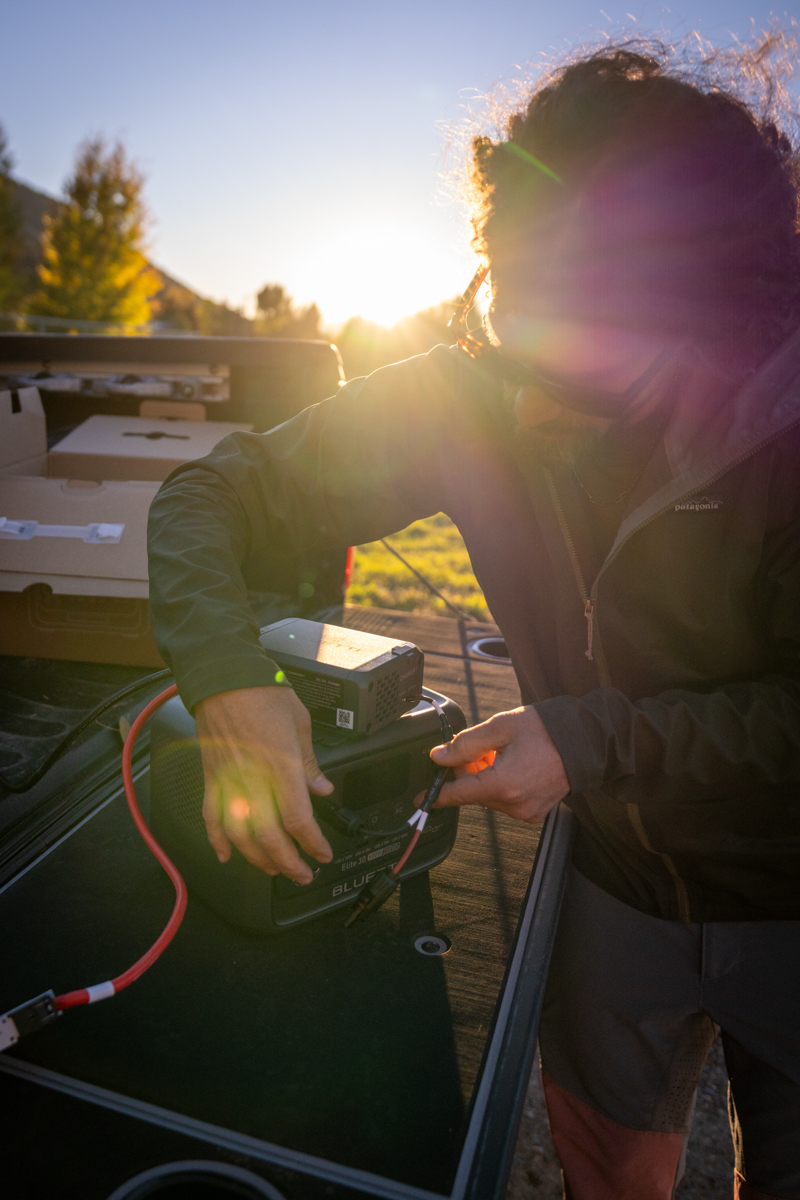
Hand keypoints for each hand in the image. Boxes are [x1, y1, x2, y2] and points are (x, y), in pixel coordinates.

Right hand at [194, 685, 333, 883]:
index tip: (322, 854)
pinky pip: (211, 817)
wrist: (224, 677)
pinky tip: (226, 856)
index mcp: (282, 766)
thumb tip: (322, 790)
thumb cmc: (264, 693)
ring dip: (257, 858)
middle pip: (269, 837)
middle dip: (288, 863)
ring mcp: (229, 781)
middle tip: (301, 874)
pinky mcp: (211, 778)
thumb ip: (310, 764)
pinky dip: (216, 840)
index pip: (298, 820)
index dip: (312, 844)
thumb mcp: (300, 723)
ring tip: (273, 868)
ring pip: (240, 835)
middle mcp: (254, 780)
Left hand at [429, 706, 568, 823]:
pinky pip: (506, 802)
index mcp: (504, 785)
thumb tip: (439, 757)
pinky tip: (513, 766)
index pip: (459, 794)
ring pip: (489, 797)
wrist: (586, 740)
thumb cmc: (546, 730)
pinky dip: (502, 786)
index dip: (436, 794)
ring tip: (502, 754)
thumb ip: (466, 744)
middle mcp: (515, 805)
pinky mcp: (535, 813)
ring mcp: (526, 812)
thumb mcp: (501, 727)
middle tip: (480, 749)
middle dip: (469, 772)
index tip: (417, 799)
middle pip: (474, 793)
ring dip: (486, 778)